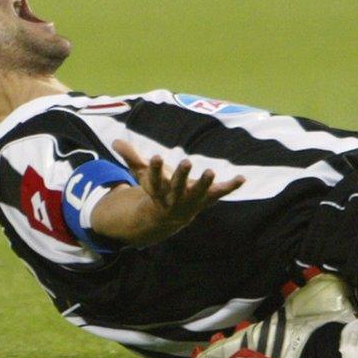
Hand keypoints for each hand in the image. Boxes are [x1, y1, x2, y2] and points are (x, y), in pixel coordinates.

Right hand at [112, 140, 244, 224]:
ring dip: (205, 183)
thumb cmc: (156, 190)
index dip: (155, 169)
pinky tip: (241, 178)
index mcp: (159, 189)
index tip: (156, 157)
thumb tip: (115, 140)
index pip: (155, 178)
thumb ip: (131, 157)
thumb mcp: (142, 174)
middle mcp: (175, 196)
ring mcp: (192, 200)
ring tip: (210, 171)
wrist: (167, 217)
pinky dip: (230, 186)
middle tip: (186, 162)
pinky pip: (219, 193)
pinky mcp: (206, 199)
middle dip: (182, 176)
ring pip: (199, 193)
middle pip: (178, 187)